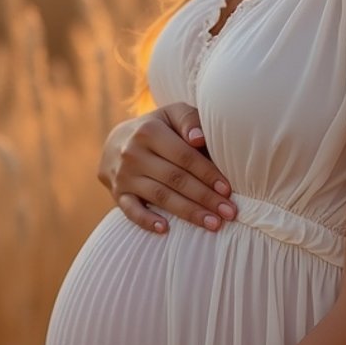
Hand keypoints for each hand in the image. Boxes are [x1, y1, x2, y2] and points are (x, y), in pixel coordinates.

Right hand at [98, 103, 238, 235]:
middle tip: (229, 212)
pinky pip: (130, 210)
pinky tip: (165, 229)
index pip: (184, 156)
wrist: (117, 142)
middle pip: (175, 179)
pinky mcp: (118, 194)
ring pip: (159, 196)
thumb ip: (189, 121)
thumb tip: (199, 138)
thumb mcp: (172, 115)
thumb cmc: (158, 128)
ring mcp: (124, 175)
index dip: (207, 173)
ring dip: (188, 212)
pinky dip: (146, 221)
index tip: (228, 189)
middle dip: (205, 197)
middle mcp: (133, 153)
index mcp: (149, 131)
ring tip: (213, 224)